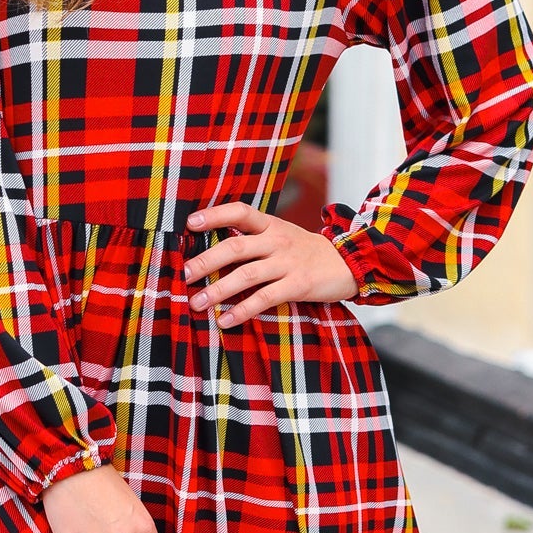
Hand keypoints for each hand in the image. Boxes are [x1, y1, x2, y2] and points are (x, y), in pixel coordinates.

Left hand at [183, 200, 359, 328]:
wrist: (349, 263)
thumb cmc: (305, 252)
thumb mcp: (282, 236)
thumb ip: (254, 239)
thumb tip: (212, 250)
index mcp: (271, 225)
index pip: (240, 212)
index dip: (214, 215)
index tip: (190, 223)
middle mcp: (277, 240)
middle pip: (236, 246)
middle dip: (206, 260)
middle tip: (184, 274)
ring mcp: (288, 263)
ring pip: (246, 275)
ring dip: (218, 290)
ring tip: (197, 303)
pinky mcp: (298, 285)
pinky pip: (264, 298)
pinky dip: (242, 311)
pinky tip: (225, 320)